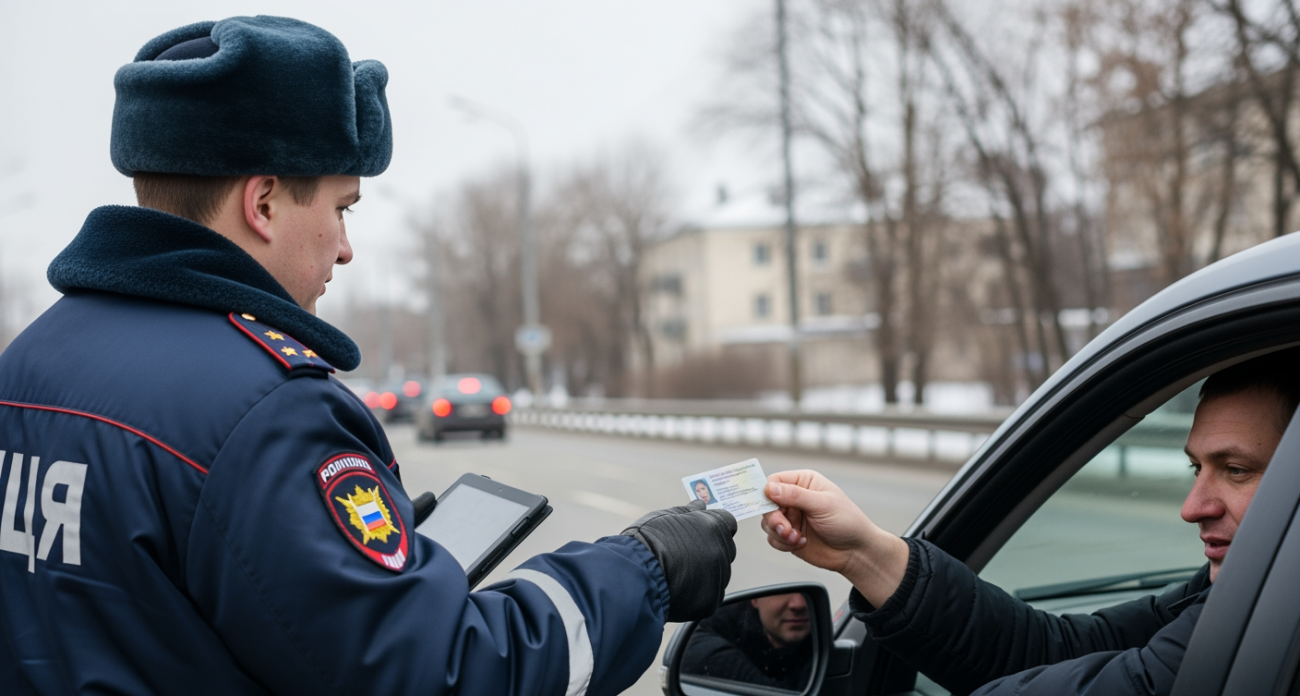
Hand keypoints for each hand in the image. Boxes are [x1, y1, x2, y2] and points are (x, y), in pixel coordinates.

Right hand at [622, 499, 737, 621]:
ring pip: (718, 573)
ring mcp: (719, 577)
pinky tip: (679, 588)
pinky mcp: (711, 601)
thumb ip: (689, 511)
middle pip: (725, 548)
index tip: (701, 532)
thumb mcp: (664, 516)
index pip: (727, 522)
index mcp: (714, 526)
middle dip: (710, 549)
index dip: (714, 526)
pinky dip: (698, 592)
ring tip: (677, 572)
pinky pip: (710, 594)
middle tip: (684, 554)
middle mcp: (722, 550)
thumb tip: (700, 505)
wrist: (635, 575)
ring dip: (705, 572)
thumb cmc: (646, 542)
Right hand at [762, 470, 908, 606]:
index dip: (766, 493)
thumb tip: (769, 488)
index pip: (774, 481)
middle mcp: (794, 499)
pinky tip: (801, 543)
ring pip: (767, 523)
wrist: (856, 552)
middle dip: (774, 518)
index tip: (768, 505)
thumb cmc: (847, 522)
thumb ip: (795, 495)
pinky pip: (773, 539)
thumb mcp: (823, 504)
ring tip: (797, 538)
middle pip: (766, 504)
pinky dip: (783, 543)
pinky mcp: (789, 536)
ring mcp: (791, 518)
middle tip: (785, 528)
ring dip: (779, 533)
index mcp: (803, 482)